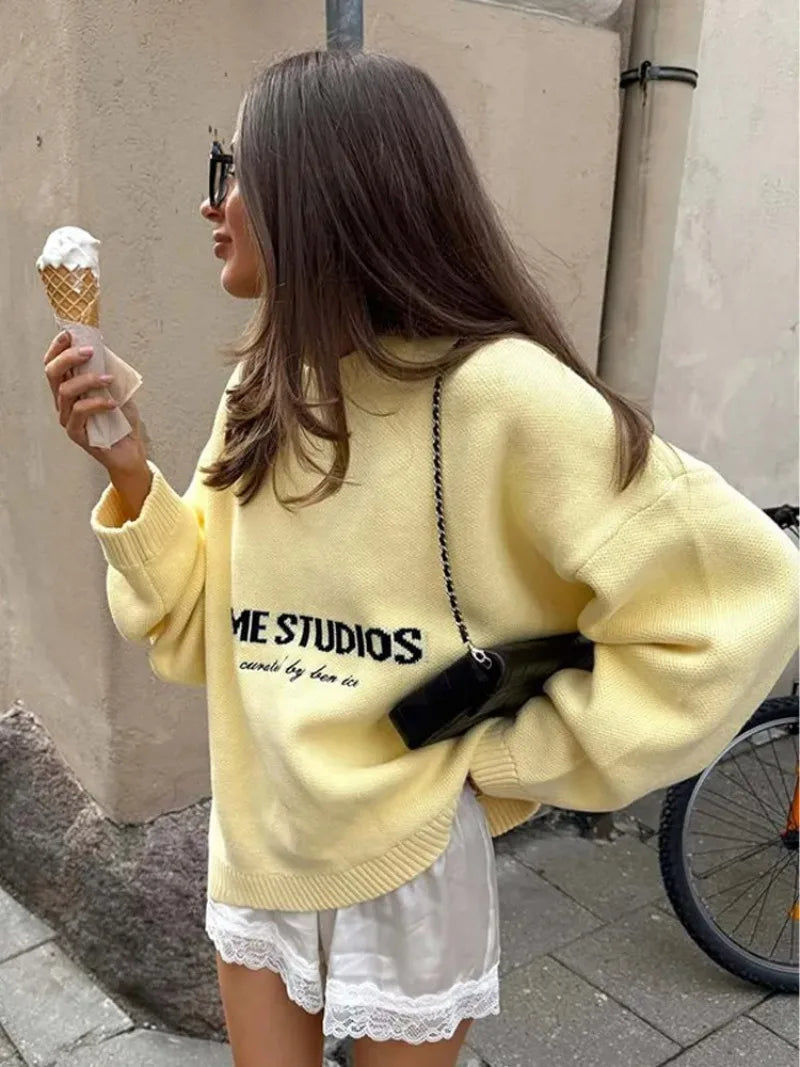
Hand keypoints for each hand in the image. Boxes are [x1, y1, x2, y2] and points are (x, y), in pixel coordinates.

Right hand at [43, 330, 147, 477]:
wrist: (131, 451)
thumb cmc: (122, 421)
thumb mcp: (116, 389)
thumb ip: (106, 371)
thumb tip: (104, 348)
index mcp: (69, 390)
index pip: (53, 365)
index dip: (58, 348)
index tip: (70, 334)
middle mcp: (63, 403)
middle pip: (52, 374)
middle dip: (69, 358)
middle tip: (90, 351)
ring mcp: (68, 419)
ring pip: (66, 391)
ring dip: (89, 380)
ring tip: (109, 380)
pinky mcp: (76, 433)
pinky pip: (80, 412)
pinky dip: (97, 403)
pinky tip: (113, 403)